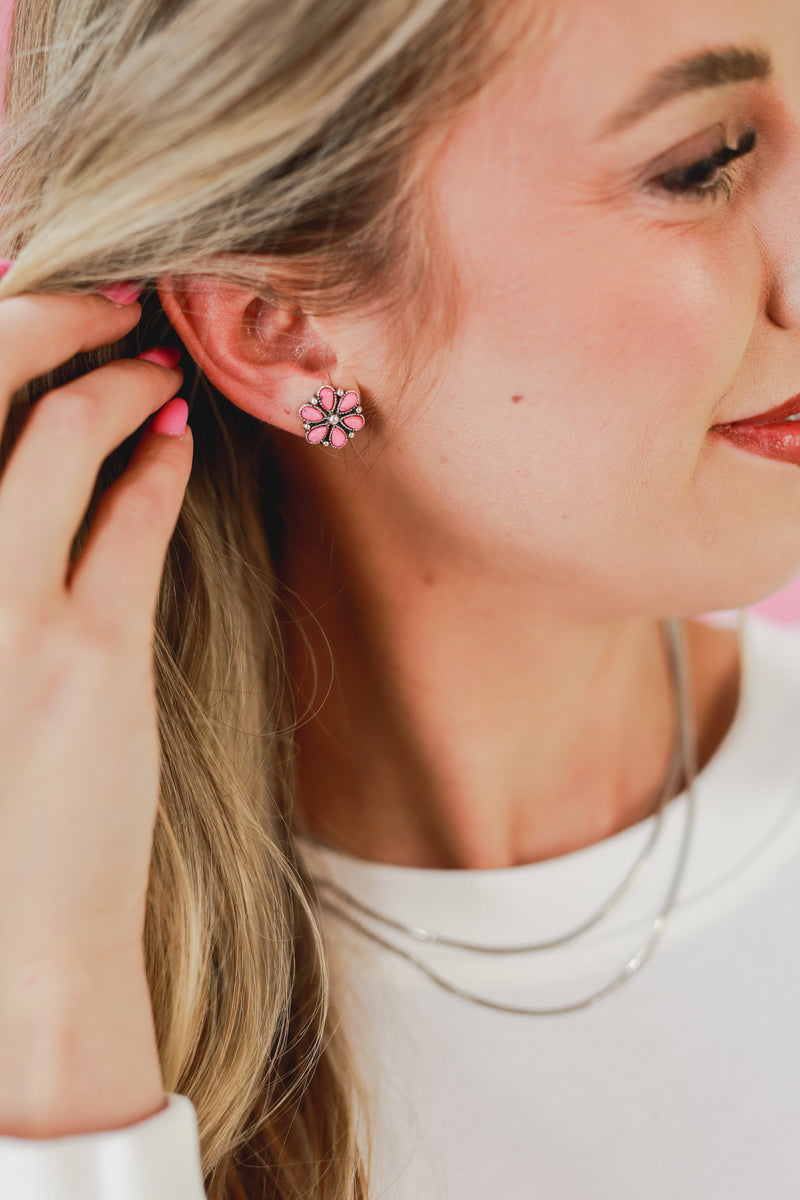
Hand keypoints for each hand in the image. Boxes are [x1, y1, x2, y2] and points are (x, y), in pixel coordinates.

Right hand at [0, 288, 191, 971]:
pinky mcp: (87, 657)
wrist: (25, 935)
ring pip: (52, 445)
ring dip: (111, 387)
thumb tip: (35, 471)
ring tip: (152, 363)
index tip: (30, 305)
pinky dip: (156, 468)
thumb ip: (7, 566)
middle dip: (41, 325)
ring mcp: (2, 620)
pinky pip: (127, 525)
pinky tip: (177, 439)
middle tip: (102, 298)